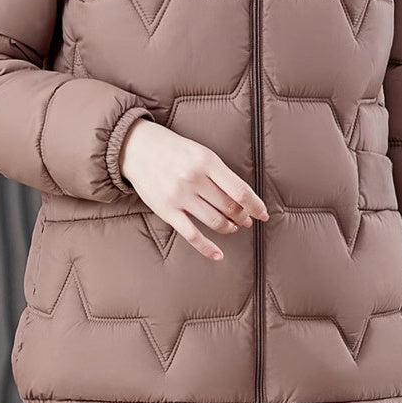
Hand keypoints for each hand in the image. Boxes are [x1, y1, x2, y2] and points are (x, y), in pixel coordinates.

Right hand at [118, 118, 268, 260]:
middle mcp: (194, 179)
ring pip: (215, 221)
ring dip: (229, 227)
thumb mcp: (201, 152)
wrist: (138, 148)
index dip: (256, 206)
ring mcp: (180, 196)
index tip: (263, 214)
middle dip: (243, 217)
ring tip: (232, 227)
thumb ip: (220, 172)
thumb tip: (242, 197)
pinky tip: (218, 254)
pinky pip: (192, 235)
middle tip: (246, 220)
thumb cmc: (174, 150)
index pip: (240, 190)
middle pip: (230, 207)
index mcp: (207, 161)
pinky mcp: (167, 211)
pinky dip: (208, 248)